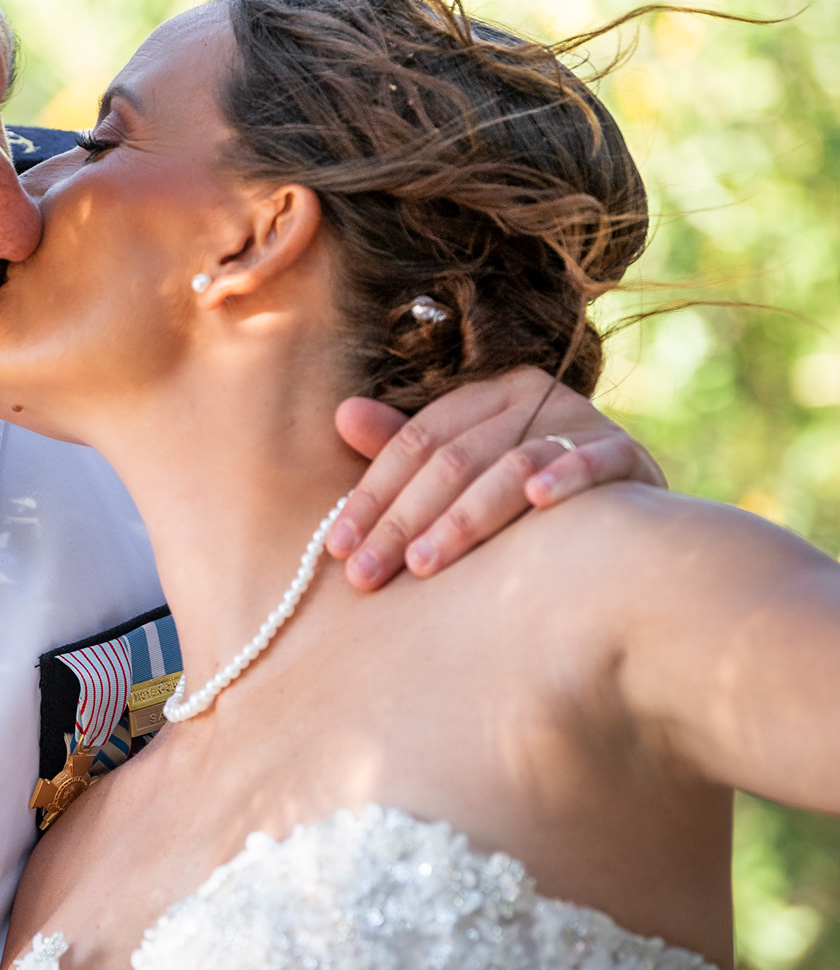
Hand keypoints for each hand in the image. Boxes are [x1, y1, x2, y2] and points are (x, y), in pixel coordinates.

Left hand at [328, 366, 664, 590]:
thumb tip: (342, 412)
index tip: (336, 547)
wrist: (632, 529)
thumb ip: (405, 449)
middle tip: (366, 575)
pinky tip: (538, 503)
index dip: (370, 496)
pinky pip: (593, 462)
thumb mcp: (463, 474)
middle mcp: (534, 397)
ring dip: (463, 518)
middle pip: (452, 459)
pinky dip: (566, 478)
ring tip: (423, 564)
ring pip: (509, 466)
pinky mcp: (628, 455)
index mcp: (487, 395)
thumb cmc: (527, 504)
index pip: (414, 442)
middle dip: (402, 521)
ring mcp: (583, 423)